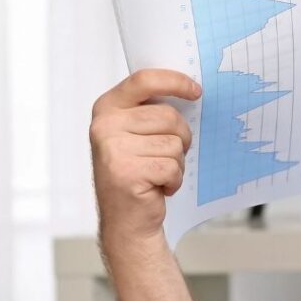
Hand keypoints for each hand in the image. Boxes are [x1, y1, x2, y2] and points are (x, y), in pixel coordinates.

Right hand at [89, 69, 200, 240]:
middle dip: (181, 137)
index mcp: (107, 108)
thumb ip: (152, 110)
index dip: (175, 81)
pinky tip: (158, 187)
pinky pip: (172, 166)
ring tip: (157, 173)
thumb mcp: (137, 133)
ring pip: (173, 143)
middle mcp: (104, 125)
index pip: (144, 80)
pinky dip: (174, 180)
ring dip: (176, 162)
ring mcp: (112, 149)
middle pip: (168, 116)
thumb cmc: (138, 173)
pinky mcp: (126, 172)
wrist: (126, 220)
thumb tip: (192, 90)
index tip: (196, 91)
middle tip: (168, 155)